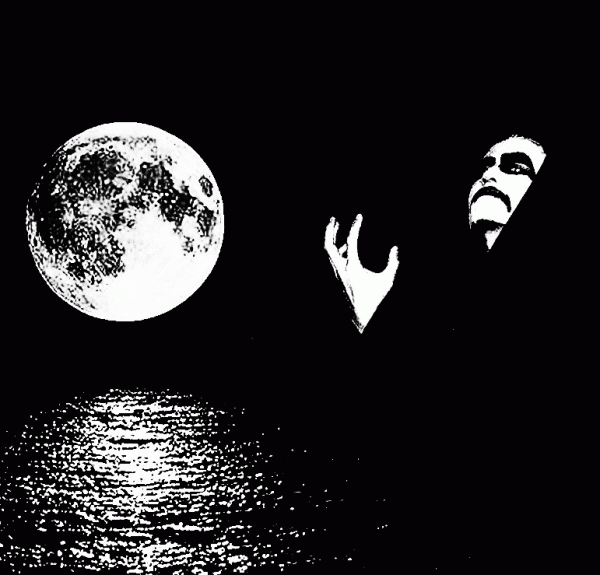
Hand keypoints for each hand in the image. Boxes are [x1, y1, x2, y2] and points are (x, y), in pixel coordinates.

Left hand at [324, 214, 398, 332]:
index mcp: (353, 267)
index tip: (359, 215)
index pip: (351, 240)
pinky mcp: (336, 278)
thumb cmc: (375, 299)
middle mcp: (341, 269)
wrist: (361, 316)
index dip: (355, 226)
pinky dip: (336, 250)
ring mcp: (336, 274)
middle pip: (328, 245)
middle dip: (329, 230)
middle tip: (333, 218)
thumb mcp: (387, 280)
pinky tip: (344, 247)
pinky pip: (332, 259)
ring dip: (331, 239)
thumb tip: (395, 247)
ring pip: (328, 252)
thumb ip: (393, 263)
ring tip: (336, 227)